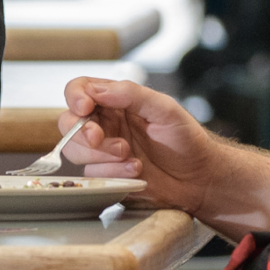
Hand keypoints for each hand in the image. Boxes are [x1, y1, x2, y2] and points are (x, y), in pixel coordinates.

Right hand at [61, 76, 269, 237]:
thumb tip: (96, 90)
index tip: (85, 108)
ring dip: (102, 155)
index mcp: (116, 101)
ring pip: (76, 150)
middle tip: (102, 139)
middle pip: (69, 122)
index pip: (80, 90)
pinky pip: (92, 174)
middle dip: (83, 132)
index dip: (75, 98)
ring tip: (131, 158)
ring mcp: (104, 151)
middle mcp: (106, 123)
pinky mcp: (107, 175)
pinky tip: (136, 173)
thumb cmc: (187, 140)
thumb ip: (131, 94)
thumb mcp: (164, 109)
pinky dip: (113, 174)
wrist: (200, 179)